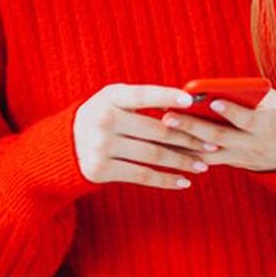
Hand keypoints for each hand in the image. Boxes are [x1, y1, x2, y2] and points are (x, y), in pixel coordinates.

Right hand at [73, 83, 218, 189]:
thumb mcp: (113, 100)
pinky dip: (165, 180)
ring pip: (153, 155)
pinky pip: (141, 176)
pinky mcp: (101, 170)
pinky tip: (184, 181)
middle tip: (212, 144)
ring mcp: (101, 146)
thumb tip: (188, 106)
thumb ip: (142, 99)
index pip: (143, 95)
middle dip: (189, 139)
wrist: (63, 146)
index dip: (167, 97)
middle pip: (156, 130)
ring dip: (182, 161)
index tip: (192, 102)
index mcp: (110, 97)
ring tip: (203, 165)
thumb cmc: (102, 117)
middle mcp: (104, 120)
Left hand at [160, 88, 275, 171]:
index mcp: (268, 125)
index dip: (230, 111)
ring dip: (183, 142)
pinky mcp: (234, 164)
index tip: (212, 101)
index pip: (247, 118)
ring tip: (163, 131)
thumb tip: (217, 87)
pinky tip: (167, 149)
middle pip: (219, 136)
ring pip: (209, 152)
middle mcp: (253, 144)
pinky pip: (208, 161)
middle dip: (192, 127)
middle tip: (169, 116)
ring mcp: (242, 158)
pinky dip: (189, 155)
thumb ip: (251, 96)